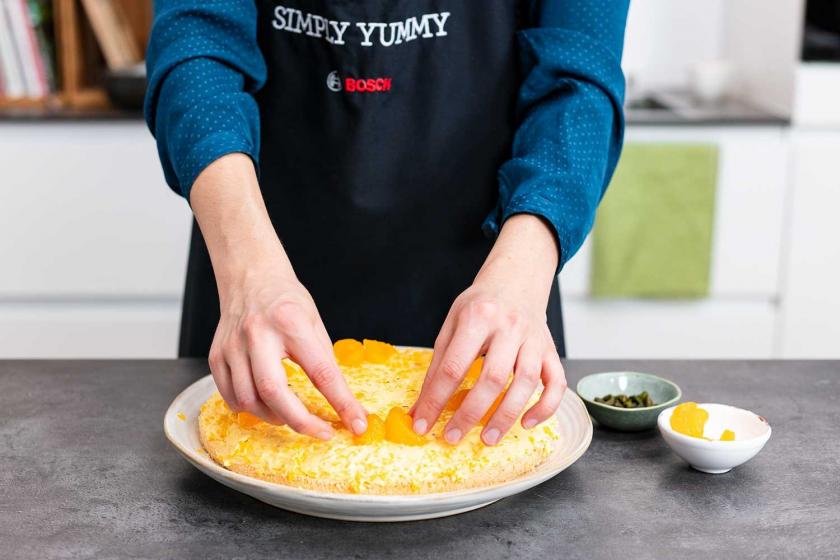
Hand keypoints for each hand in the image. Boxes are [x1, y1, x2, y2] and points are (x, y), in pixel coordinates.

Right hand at [191, 154, 366, 439]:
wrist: (250, 277)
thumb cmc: (287, 300)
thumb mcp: (315, 322)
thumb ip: (324, 360)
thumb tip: (341, 402)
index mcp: (291, 323)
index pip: (321, 371)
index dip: (341, 402)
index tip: (356, 423)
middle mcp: (257, 334)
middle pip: (274, 392)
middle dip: (301, 421)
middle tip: (321, 432)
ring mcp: (232, 346)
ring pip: (249, 400)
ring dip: (274, 417)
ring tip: (291, 414)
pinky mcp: (216, 355)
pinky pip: (230, 396)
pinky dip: (250, 409)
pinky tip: (265, 404)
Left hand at [410, 215, 566, 444]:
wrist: (516, 279)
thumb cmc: (480, 305)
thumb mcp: (451, 323)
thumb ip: (438, 364)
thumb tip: (421, 406)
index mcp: (478, 317)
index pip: (454, 366)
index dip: (436, 399)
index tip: (423, 424)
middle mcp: (509, 328)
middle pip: (492, 378)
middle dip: (470, 413)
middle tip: (452, 437)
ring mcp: (534, 340)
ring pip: (525, 383)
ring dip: (506, 416)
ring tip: (487, 438)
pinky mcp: (550, 350)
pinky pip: (556, 383)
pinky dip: (545, 407)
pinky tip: (526, 423)